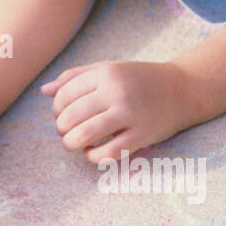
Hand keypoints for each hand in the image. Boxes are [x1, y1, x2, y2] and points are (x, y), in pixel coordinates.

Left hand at [41, 60, 189, 160]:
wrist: (181, 90)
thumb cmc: (138, 79)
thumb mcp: (108, 69)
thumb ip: (75, 77)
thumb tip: (44, 91)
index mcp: (106, 73)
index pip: (64, 95)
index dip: (56, 109)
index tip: (61, 115)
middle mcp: (117, 92)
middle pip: (71, 116)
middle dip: (61, 128)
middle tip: (65, 131)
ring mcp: (130, 114)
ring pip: (84, 135)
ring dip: (71, 143)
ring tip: (73, 143)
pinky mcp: (141, 135)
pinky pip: (107, 153)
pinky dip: (92, 157)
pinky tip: (92, 152)